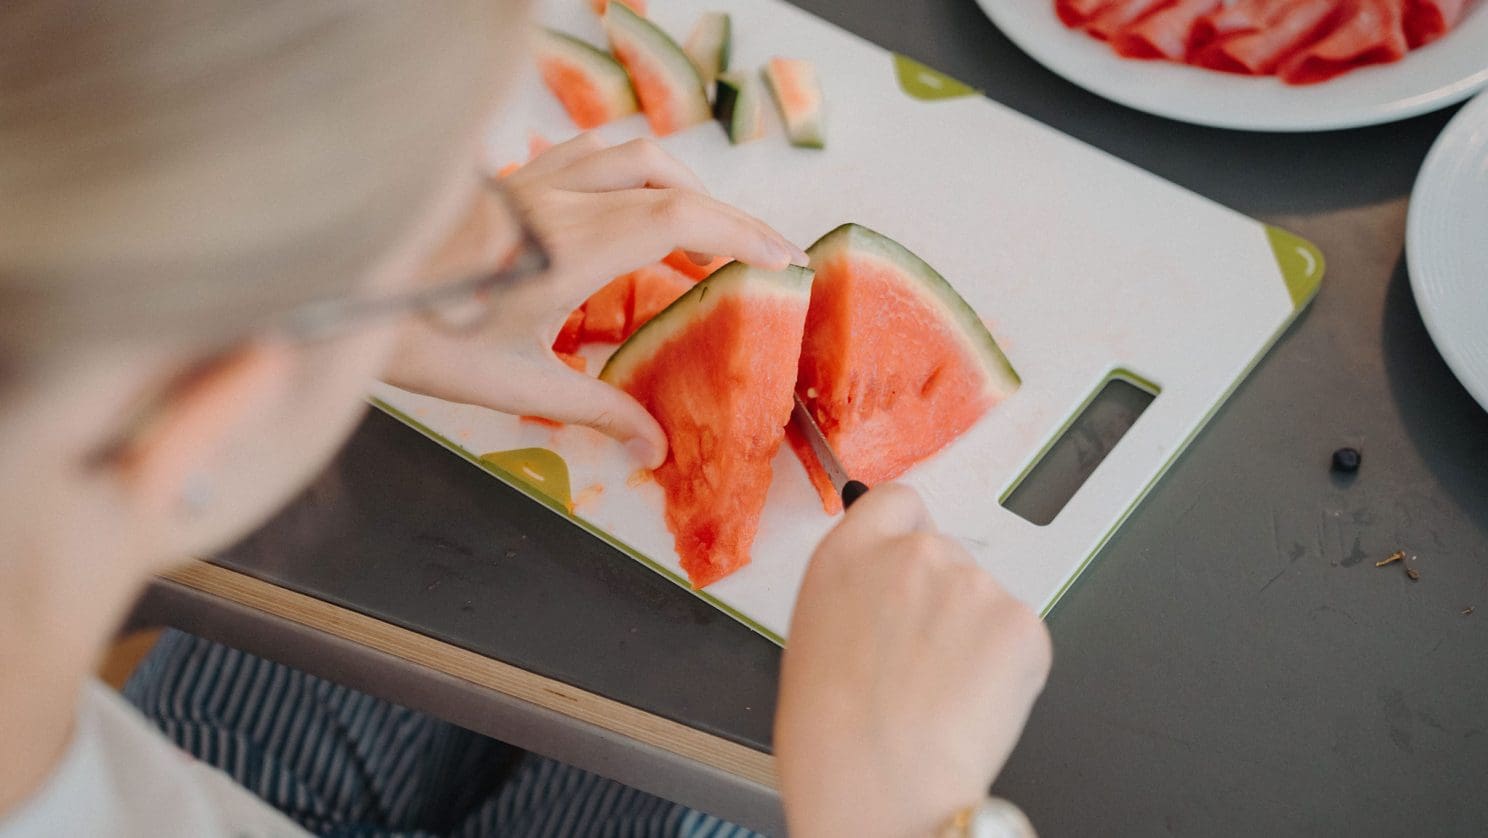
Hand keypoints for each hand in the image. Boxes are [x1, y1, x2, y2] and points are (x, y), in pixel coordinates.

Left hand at [381, 133, 807, 466]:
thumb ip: (596, 409)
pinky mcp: (510, 178)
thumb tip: (654, 446)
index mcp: (571, 250)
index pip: (679, 218)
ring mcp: (532, 180)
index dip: (741, 233)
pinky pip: (586, 151)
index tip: (782, 258)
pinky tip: (624, 201)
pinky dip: (626, 168)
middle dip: (725, 212)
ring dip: (677, 181)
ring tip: (697, 224)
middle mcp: (559, 202)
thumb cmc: (426, 337)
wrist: (349, 291)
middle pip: (668, 179)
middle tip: (755, 251)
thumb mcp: (517, 385)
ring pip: (628, 150)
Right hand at [775, 484, 1052, 837]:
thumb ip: (855, 595)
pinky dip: (1008, 670)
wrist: (878, 779)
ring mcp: (972, 583)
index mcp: (849, 554)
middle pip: (949, 556)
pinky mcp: (1020, 622)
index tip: (913, 558)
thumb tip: (884, 599)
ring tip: (942, 695)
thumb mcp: (812, 637)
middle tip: (926, 662)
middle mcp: (913, 554)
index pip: (897, 503)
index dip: (909, 534)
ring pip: (986, 603)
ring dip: (976, 639)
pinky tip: (971, 704)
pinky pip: (1021, 638)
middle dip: (946, 602)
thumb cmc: (831, 733)